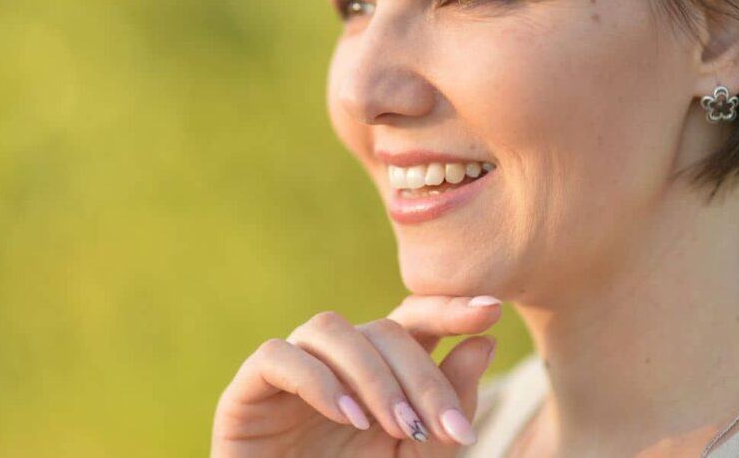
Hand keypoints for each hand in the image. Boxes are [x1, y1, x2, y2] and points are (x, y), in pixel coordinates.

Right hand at [211, 294, 502, 457]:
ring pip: (331, 329)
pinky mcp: (248, 390)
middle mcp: (334, 360)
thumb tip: (484, 345)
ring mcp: (290, 369)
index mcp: (376, 370)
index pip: (412, 319)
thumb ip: (446, 410)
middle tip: (448, 430)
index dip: (448, 308)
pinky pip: (279, 357)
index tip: (490, 311)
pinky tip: (347, 418)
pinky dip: (318, 380)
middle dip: (422, 377)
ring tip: (400, 428)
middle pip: (382, 329)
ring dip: (374, 376)